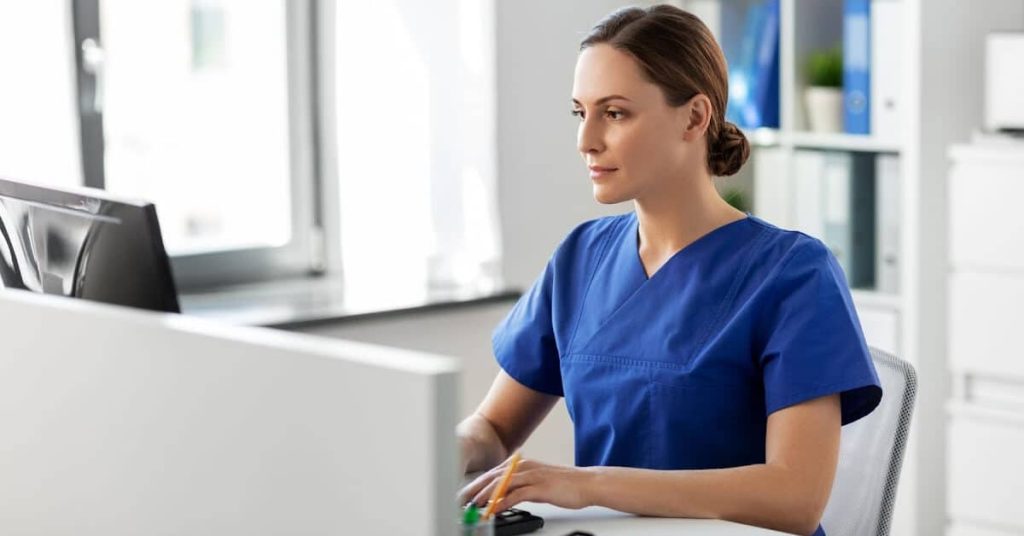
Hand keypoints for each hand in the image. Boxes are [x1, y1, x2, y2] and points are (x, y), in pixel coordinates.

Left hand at [458, 455, 595, 511]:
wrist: (587, 483)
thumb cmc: (563, 485)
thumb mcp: (536, 482)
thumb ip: (518, 487)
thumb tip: (501, 498)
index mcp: (521, 464)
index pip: (492, 474)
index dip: (476, 485)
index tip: (463, 495)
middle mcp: (524, 467)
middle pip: (492, 477)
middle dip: (474, 490)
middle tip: (460, 501)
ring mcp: (531, 476)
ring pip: (501, 484)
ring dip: (485, 496)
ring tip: (473, 506)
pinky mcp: (539, 487)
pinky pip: (516, 494)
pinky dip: (503, 502)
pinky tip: (495, 509)